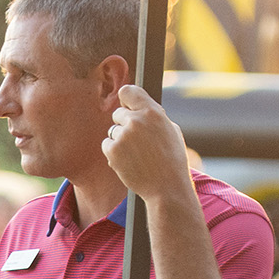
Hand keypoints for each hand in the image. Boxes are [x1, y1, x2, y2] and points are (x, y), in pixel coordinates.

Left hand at [102, 86, 191, 204]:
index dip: (126, 99)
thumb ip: (153, 116)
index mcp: (152, 111)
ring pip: (112, 131)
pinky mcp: (113, 150)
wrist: (166, 187)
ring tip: (136, 155)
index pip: (128, 91)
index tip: (127, 105)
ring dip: (119, 140)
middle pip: (118, 113)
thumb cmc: (172, 160)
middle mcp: (136, 120)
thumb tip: (140, 108)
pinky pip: (106, 145)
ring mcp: (123, 135)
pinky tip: (128, 161)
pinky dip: (113, 153)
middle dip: (124, 124)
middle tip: (137, 141)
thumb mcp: (170, 130)